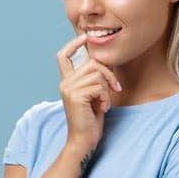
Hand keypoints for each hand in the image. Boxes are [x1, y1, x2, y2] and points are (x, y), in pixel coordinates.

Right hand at [57, 33, 123, 150]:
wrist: (84, 140)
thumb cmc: (91, 119)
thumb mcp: (94, 95)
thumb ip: (94, 80)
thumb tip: (105, 63)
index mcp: (67, 81)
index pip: (63, 56)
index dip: (73, 44)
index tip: (85, 37)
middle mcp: (64, 83)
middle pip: (92, 63)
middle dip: (109, 74)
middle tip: (115, 89)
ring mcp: (68, 89)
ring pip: (97, 74)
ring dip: (108, 89)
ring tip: (105, 102)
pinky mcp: (75, 96)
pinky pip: (99, 87)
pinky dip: (106, 97)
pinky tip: (103, 108)